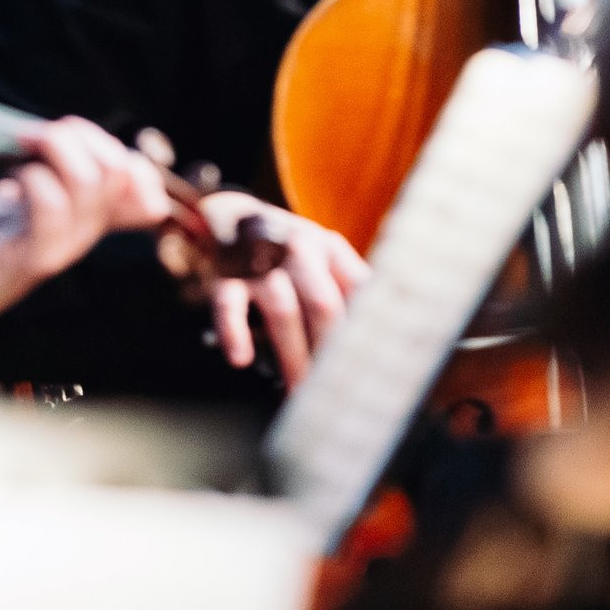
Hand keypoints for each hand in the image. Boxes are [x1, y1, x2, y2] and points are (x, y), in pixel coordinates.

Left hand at [0, 117, 171, 369]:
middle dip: (81, 135)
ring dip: (55, 145)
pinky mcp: (34, 257)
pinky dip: (33, 175)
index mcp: (91, 219)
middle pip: (118, 170)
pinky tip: (14, 172)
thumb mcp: (30, 197)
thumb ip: (57, 172)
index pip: (148, 191)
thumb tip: (76, 135)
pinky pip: (51, 206)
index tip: (82, 141)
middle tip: (39, 134)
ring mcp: (64, 246)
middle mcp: (86, 233)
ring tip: (23, 142)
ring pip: (88, 181)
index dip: (131, 159)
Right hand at [194, 193, 367, 385]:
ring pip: (283, 310)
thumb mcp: (323, 257)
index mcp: (329, 248)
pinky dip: (234, 331)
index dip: (369, 333)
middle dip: (330, 353)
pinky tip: (240, 358)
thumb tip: (386, 342)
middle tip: (336, 391)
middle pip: (323, 305)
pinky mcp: (224, 275)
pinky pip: (229, 304)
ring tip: (298, 394)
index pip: (359, 293)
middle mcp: (297, 249)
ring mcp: (259, 261)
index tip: (375, 370)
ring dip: (292, 357)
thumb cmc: (286, 252)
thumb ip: (351, 290)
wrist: (228, 216)